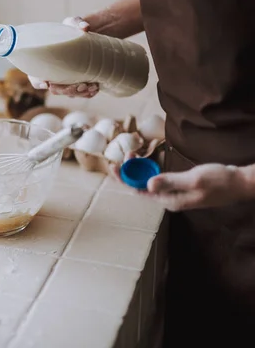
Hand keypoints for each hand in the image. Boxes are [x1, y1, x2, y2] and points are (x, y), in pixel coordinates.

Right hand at [45, 16, 99, 97]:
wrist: (87, 37)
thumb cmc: (73, 30)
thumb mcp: (72, 24)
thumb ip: (76, 23)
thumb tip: (85, 28)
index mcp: (44, 63)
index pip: (34, 78)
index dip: (38, 82)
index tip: (46, 83)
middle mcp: (53, 75)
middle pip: (55, 90)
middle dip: (67, 90)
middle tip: (80, 84)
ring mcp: (66, 82)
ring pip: (69, 94)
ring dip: (80, 93)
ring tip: (92, 86)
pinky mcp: (77, 84)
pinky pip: (81, 94)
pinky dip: (88, 93)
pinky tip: (95, 88)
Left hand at [110, 160, 249, 210]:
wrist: (240, 182)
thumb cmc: (220, 181)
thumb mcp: (194, 180)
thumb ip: (170, 182)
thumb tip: (147, 185)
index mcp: (169, 200)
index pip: (138, 191)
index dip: (123, 178)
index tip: (113, 166)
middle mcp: (169, 199)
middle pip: (140, 186)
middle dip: (129, 171)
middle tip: (123, 154)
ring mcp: (174, 193)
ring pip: (149, 181)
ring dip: (139, 168)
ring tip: (132, 153)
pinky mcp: (179, 186)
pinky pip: (159, 178)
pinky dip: (151, 169)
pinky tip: (146, 159)